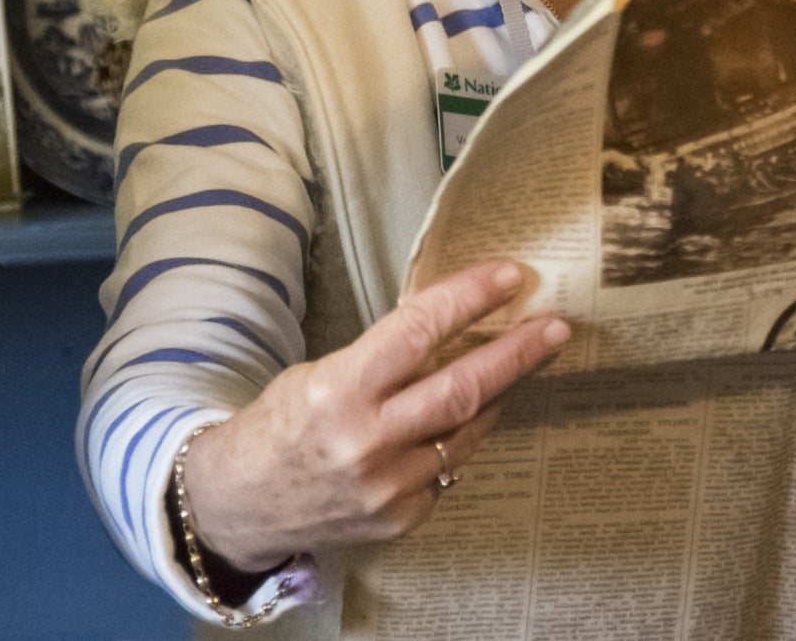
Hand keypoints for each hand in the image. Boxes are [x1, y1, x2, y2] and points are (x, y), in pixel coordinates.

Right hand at [179, 262, 568, 570]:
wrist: (240, 504)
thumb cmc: (279, 425)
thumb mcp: (319, 375)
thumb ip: (381, 359)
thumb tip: (449, 328)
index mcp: (340, 390)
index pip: (418, 332)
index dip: (469, 299)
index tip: (510, 275)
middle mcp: (367, 441)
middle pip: (463, 389)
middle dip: (517, 354)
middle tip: (555, 327)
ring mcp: (388, 486)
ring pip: (465, 432)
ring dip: (493, 398)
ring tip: (514, 368)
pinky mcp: (400, 519)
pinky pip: (447, 470)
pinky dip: (456, 443)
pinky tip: (454, 427)